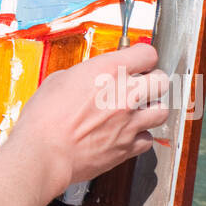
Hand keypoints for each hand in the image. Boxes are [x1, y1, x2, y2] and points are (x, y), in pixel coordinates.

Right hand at [13, 43, 169, 200]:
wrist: (43, 151)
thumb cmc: (44, 117)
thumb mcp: (60, 80)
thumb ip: (83, 75)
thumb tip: (88, 77)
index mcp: (108, 70)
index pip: (147, 54)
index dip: (143, 57)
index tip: (138, 61)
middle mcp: (125, 94)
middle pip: (162, 80)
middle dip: (153, 81)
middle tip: (142, 85)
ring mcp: (129, 122)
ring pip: (162, 111)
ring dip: (152, 109)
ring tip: (139, 111)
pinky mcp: (127, 147)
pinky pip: (148, 139)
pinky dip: (140, 136)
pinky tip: (127, 134)